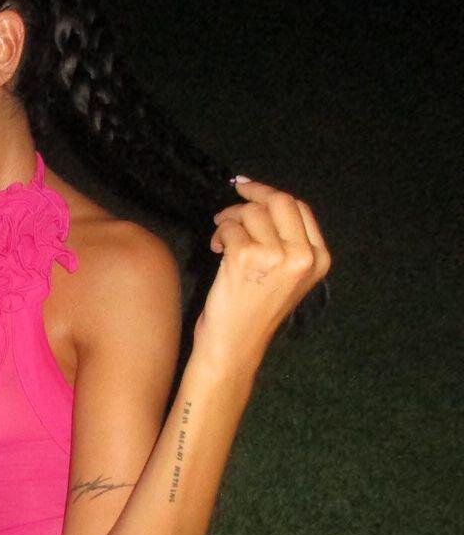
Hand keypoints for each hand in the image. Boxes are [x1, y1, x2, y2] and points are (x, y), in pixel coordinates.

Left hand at [196, 178, 330, 367]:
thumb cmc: (254, 312)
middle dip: (252, 194)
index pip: (299, 208)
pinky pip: (229, 226)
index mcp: (319, 258)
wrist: (235, 346)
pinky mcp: (246, 257)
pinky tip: (216, 251)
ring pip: (251, 212)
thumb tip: (264, 198)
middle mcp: (303, 255)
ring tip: (222, 241)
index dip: (271, 194)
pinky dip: (219, 233)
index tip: (250, 189)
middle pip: (280, 200)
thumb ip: (286, 241)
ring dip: (230, 220)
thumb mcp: (286, 276)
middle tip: (234, 197)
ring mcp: (276, 255)